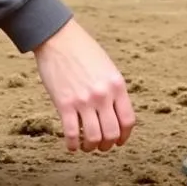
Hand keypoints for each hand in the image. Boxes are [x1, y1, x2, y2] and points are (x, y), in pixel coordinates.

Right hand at [33, 18, 134, 152]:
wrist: (58, 38)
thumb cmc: (83, 50)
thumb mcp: (107, 67)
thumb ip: (113, 90)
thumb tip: (115, 113)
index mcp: (117, 85)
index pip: (128, 121)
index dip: (124, 136)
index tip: (118, 141)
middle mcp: (103, 95)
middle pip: (112, 133)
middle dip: (108, 145)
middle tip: (102, 146)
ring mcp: (83, 100)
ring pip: (93, 138)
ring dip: (90, 147)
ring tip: (86, 146)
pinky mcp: (64, 103)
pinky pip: (71, 133)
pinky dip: (73, 145)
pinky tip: (72, 145)